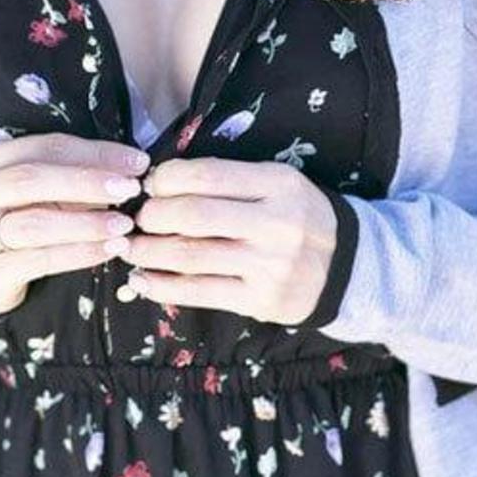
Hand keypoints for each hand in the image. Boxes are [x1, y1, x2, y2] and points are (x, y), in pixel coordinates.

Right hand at [0, 133, 149, 314]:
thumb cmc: (17, 217)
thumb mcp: (38, 189)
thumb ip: (74, 173)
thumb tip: (130, 166)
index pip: (45, 147)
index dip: (95, 153)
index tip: (136, 162)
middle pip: (31, 180)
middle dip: (87, 183)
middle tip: (130, 189)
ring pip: (34, 224)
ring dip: (86, 223)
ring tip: (123, 225)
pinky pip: (39, 261)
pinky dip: (79, 254)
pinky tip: (107, 250)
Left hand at [118, 157, 337, 324]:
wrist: (347, 264)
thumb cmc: (298, 215)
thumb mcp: (276, 183)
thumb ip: (227, 180)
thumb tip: (159, 183)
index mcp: (278, 184)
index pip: (206, 175)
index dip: (165, 179)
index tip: (149, 185)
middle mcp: (276, 224)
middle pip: (193, 215)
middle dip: (152, 215)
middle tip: (135, 218)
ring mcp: (269, 266)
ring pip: (190, 255)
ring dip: (147, 251)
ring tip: (128, 247)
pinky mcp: (261, 301)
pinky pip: (200, 292)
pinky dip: (162, 286)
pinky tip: (141, 280)